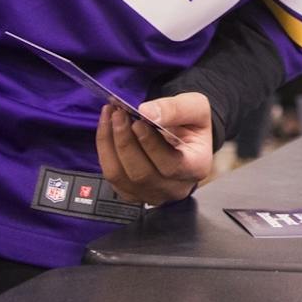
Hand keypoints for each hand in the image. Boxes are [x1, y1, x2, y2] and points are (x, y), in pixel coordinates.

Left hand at [95, 91, 214, 204]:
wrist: (183, 137)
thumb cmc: (191, 123)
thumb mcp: (196, 107)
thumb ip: (176, 109)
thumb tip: (146, 113)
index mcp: (196, 168)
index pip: (171, 165)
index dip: (151, 145)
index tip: (137, 121)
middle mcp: (175, 188)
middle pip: (142, 174)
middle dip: (125, 141)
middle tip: (118, 113)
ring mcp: (152, 194)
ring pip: (120, 176)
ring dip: (109, 144)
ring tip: (110, 116)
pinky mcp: (132, 193)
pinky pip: (111, 176)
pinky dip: (105, 150)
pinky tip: (107, 127)